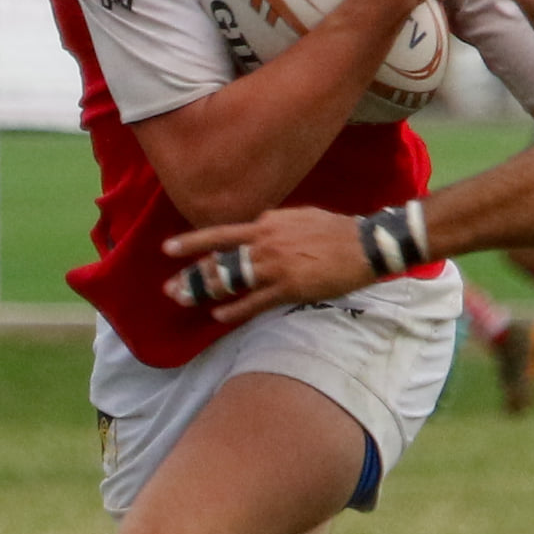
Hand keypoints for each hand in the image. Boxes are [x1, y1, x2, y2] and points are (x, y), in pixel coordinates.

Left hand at [163, 207, 374, 323]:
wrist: (364, 244)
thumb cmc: (335, 230)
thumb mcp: (299, 217)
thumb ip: (274, 225)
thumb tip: (259, 228)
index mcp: (266, 223)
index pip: (222, 235)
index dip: (193, 242)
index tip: (169, 249)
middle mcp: (264, 242)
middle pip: (219, 260)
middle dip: (192, 275)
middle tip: (169, 289)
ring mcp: (275, 266)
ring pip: (231, 280)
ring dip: (205, 292)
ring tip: (185, 300)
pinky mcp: (288, 288)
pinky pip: (254, 302)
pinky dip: (234, 310)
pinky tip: (218, 317)